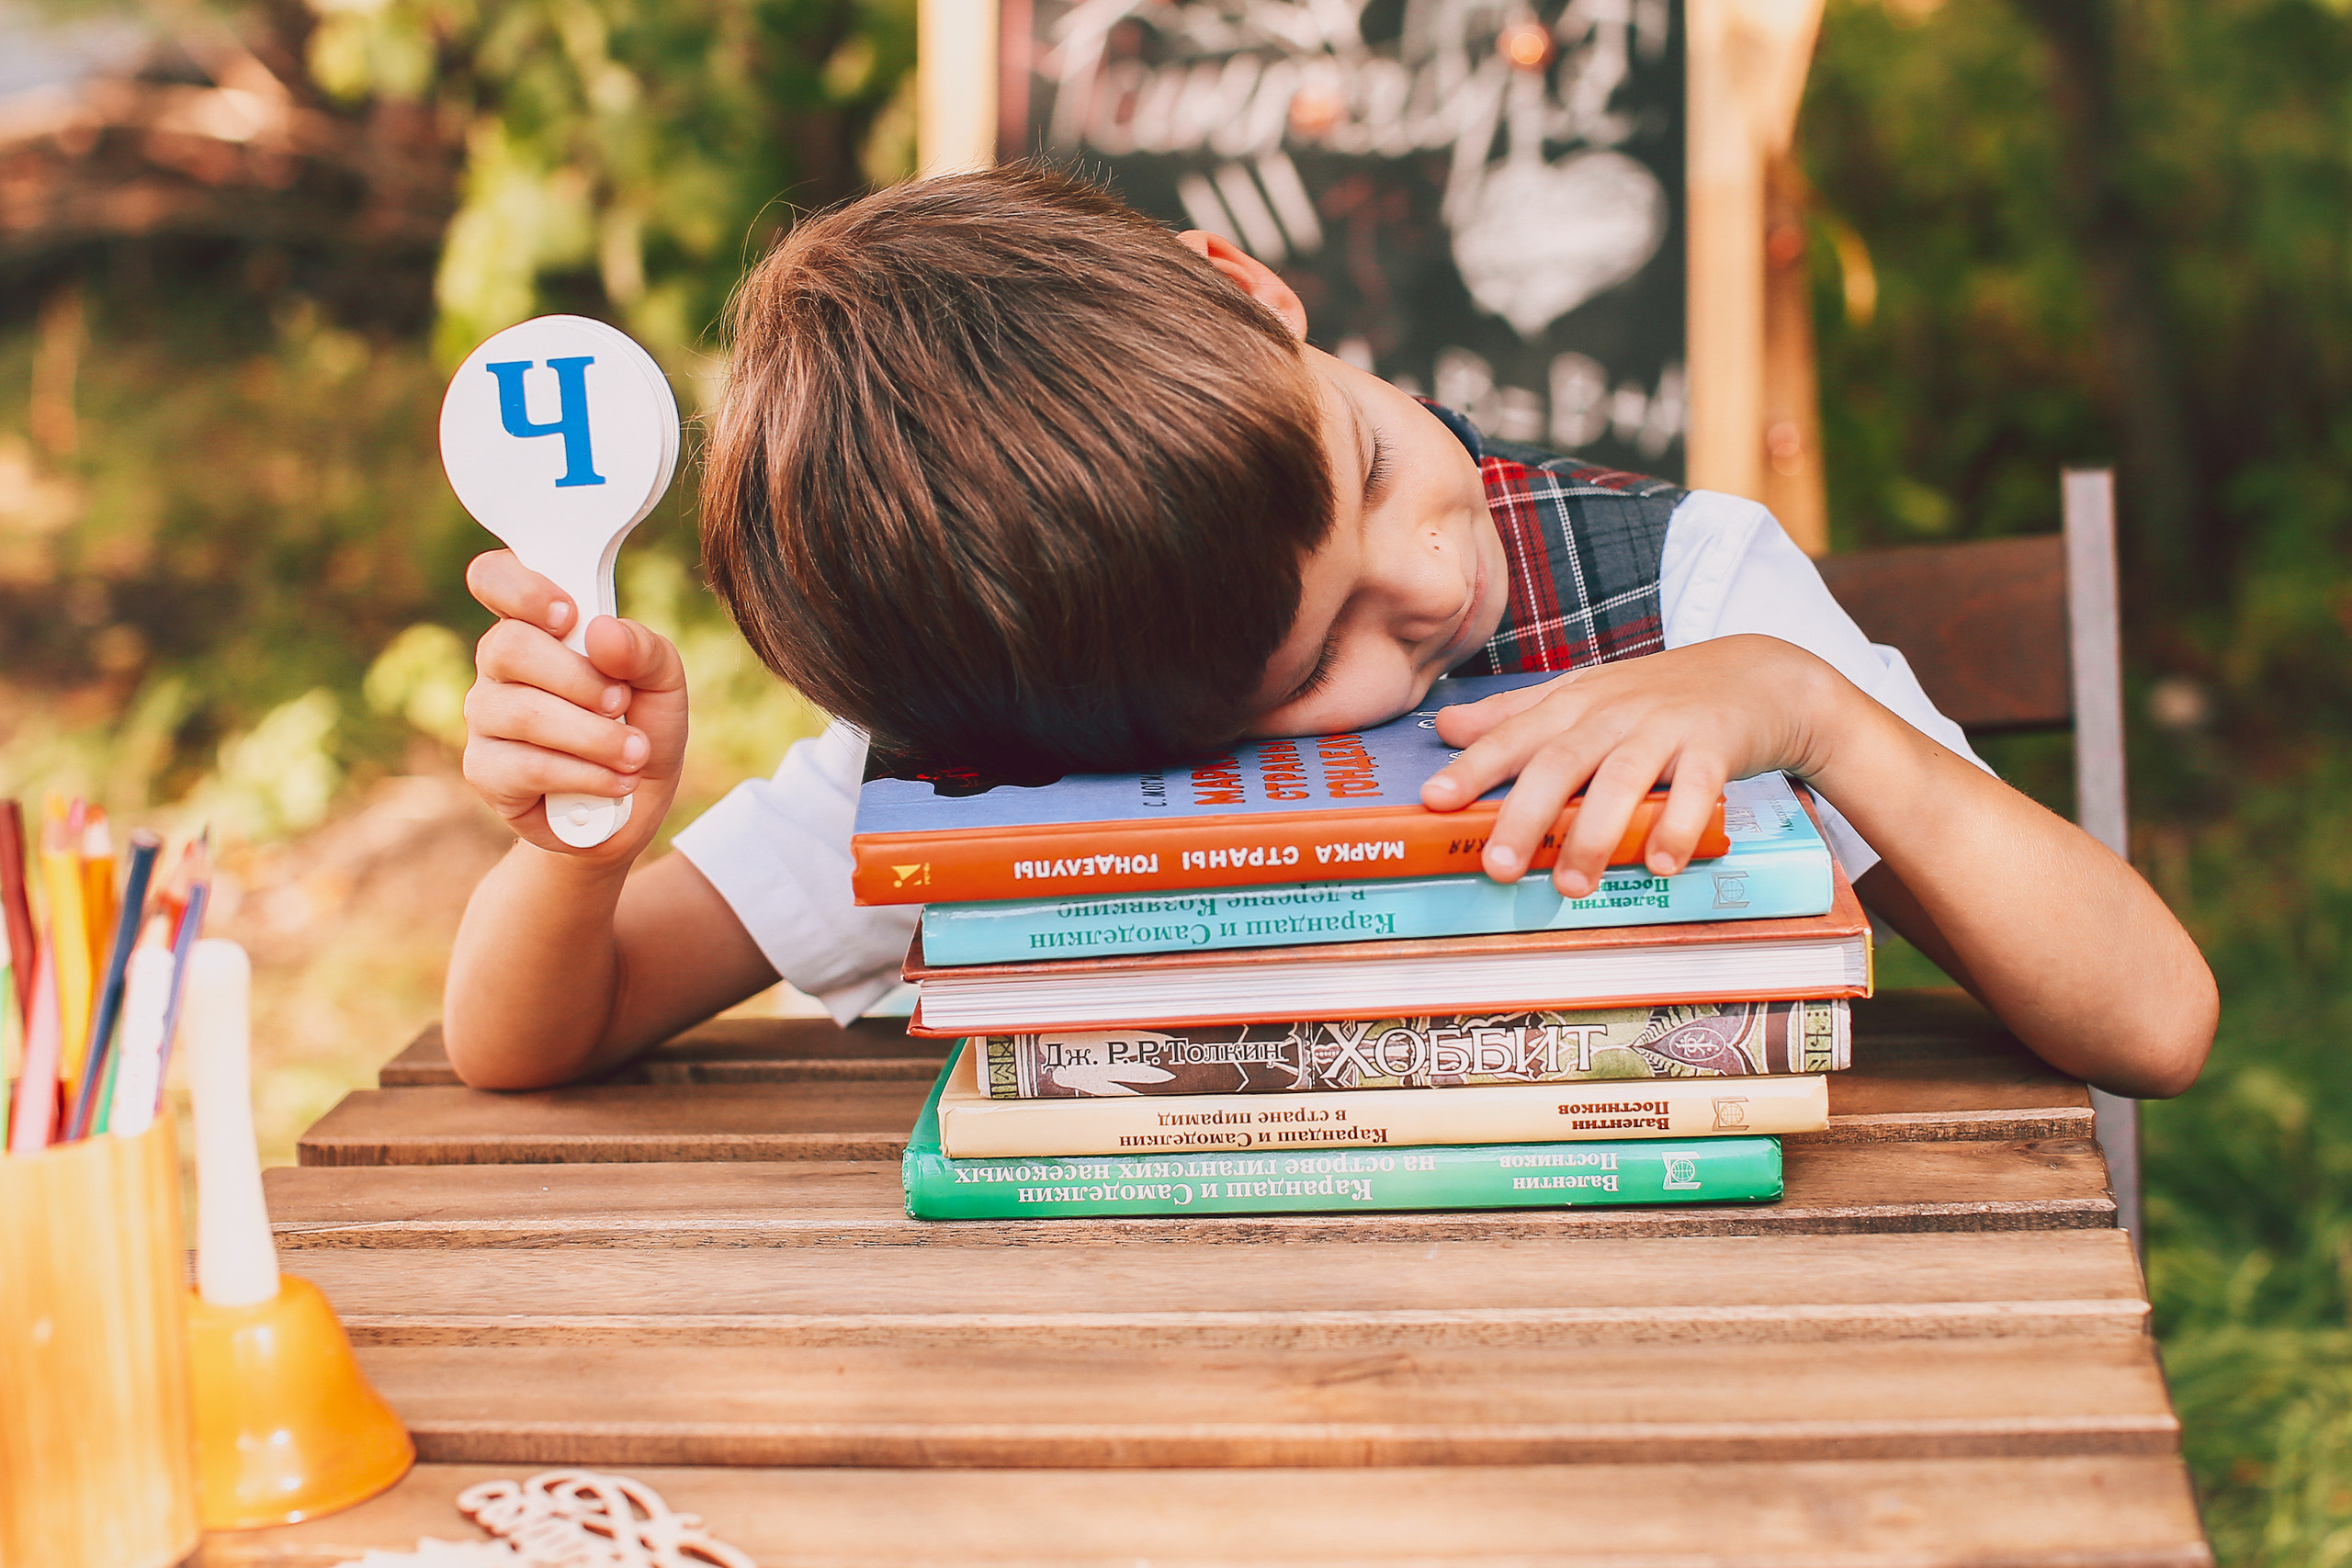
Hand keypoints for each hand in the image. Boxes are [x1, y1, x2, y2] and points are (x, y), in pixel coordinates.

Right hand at [461, 549, 687, 859]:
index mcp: (535, 624)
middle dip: (579, 679)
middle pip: (508, 646)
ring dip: (594, 736)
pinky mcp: (485, 771)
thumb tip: (603, 633)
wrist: (634, 804)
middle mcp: (498, 664)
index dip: (522, 588)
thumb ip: (643, 649)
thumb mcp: (663, 682)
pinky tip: (615, 782)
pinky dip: (584, 775)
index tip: (569, 616)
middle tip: (621, 703)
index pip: (493, 577)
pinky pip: (526, 766)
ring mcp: (485, 716)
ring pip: (522, 712)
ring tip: (635, 753)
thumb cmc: (640, 726)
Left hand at [1419, 635, 1839, 893]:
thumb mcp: (1584, 694)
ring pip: (1622, 779)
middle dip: (1525, 815)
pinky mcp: (1716, 745)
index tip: (1434, 801)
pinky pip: (1696, 788)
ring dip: (1596, 834)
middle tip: (1498, 868)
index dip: (1473, 767)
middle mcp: (1613, 713)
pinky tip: (1662, 864)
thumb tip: (1444, 726)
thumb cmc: (1657, 696)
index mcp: (1574, 703)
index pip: (1514, 735)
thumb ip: (1516, 715)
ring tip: (1573, 884)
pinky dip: (1679, 826)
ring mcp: (1665, 727)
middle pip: (1560, 762)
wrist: (1760, 676)